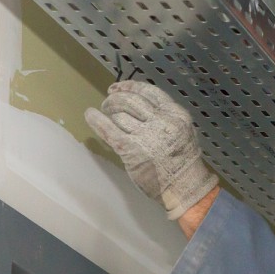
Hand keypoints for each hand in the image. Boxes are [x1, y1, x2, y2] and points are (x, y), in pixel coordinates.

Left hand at [85, 80, 218, 218]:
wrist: (184, 187)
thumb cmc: (183, 162)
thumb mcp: (183, 130)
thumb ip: (165, 117)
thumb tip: (139, 106)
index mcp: (176, 114)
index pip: (149, 91)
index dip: (129, 86)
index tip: (117, 88)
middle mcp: (161, 121)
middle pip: (131, 100)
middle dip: (115, 99)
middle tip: (108, 104)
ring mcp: (146, 135)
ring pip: (119, 114)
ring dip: (108, 112)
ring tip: (105, 115)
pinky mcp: (131, 150)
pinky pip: (109, 130)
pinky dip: (97, 120)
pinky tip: (90, 115)